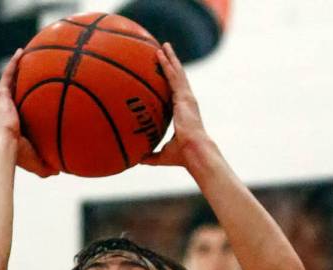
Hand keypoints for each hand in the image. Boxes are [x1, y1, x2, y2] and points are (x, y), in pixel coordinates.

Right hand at [0, 50, 57, 177]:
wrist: (3, 147)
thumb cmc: (18, 156)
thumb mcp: (37, 161)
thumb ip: (47, 165)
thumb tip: (60, 171)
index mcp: (15, 125)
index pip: (23, 111)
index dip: (29, 103)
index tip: (39, 96)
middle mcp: (8, 111)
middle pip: (16, 92)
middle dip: (24, 82)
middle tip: (34, 72)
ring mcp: (3, 102)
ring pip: (11, 81)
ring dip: (18, 68)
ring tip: (26, 55)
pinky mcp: (0, 95)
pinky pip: (8, 74)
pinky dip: (14, 63)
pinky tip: (22, 51)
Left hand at [141, 43, 208, 168]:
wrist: (194, 151)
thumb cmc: (182, 156)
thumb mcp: (162, 155)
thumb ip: (150, 155)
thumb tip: (138, 159)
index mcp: (183, 112)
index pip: (175, 94)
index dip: (170, 83)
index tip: (165, 74)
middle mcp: (186, 102)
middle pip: (177, 78)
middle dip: (171, 64)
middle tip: (164, 51)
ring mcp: (186, 97)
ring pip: (177, 73)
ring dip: (169, 59)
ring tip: (163, 46)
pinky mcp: (184, 96)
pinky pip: (174, 76)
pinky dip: (167, 64)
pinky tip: (161, 54)